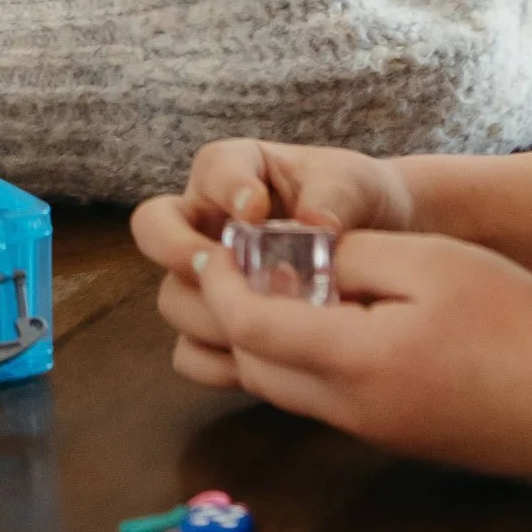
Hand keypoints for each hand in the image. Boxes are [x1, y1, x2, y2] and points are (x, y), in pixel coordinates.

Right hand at [131, 137, 423, 357]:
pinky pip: (190, 352)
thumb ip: (332, 198)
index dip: (225, 190)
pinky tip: (261, 361)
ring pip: (172, 297)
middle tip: (219, 268)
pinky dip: (217, 361)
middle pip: (152, 228)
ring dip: (208, 312)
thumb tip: (318, 225)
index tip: (256, 210)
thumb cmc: (356, 199)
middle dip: (176, 250)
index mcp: (234, 170)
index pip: (210, 169)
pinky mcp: (219, 325)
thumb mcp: (353, 184)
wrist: (379, 244)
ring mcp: (206, 278)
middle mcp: (206, 222)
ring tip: (261, 320)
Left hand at [155, 223, 531, 482]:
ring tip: (269, 286)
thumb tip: (300, 258)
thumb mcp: (432, 263)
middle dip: (228, 316)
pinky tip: (319, 320)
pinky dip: (298, 361)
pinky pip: (319, 401)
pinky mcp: (392, 437)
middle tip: (227, 263)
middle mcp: (350, 409)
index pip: (251, 328)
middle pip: (253, 366)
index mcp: (354, 362)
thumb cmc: (518, 323)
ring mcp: (371, 431)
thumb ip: (355, 256)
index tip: (214, 248)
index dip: (222, 285)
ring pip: (282, 390)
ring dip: (260, 341)